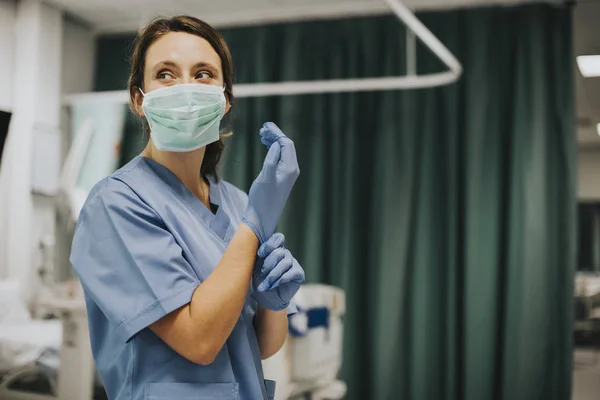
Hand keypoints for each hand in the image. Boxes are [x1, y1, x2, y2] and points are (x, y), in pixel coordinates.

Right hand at [242, 123, 299, 242]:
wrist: (262, 217)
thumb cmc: (262, 199)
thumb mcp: (265, 177)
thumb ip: (271, 159)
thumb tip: (276, 144)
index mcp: (290, 168)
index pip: (287, 144)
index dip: (276, 133)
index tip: (265, 127)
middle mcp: (292, 170)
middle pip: (287, 146)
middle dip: (275, 135)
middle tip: (262, 129)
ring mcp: (288, 174)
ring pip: (284, 151)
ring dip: (274, 142)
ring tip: (262, 136)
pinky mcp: (282, 177)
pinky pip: (281, 158)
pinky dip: (273, 150)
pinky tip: (266, 147)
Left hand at [252, 233, 304, 310]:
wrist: (266, 297)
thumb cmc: (260, 279)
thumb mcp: (256, 266)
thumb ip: (259, 255)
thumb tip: (257, 248)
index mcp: (275, 248)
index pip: (277, 238)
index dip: (268, 245)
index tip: (259, 255)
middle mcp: (285, 253)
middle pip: (279, 252)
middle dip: (268, 264)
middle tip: (262, 274)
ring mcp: (293, 262)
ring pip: (285, 263)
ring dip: (272, 275)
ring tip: (265, 285)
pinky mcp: (299, 273)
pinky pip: (291, 272)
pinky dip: (280, 280)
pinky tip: (273, 285)